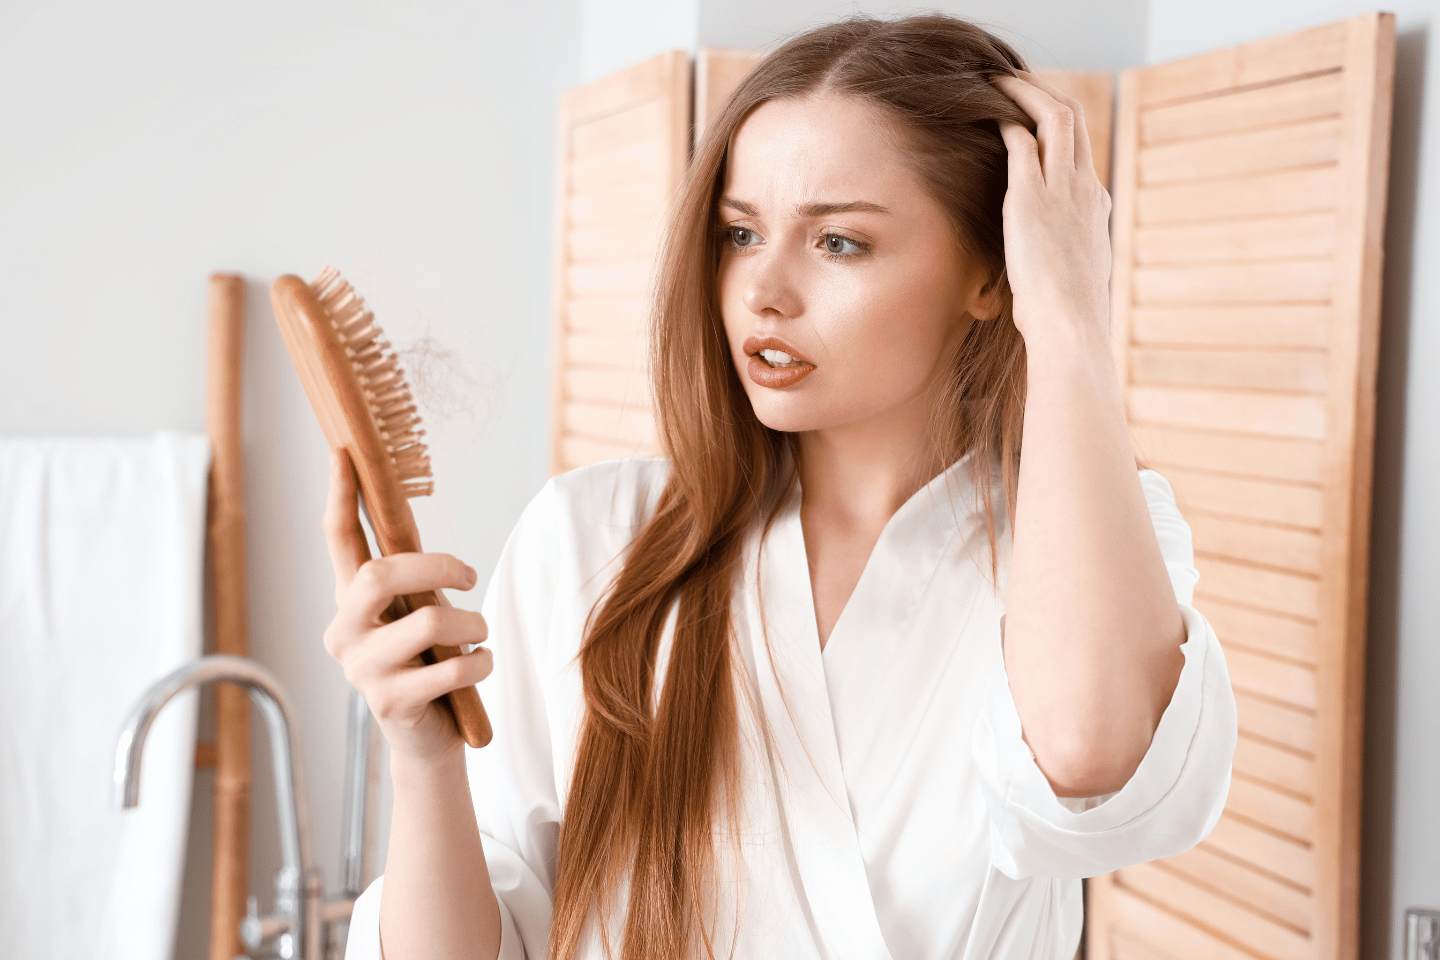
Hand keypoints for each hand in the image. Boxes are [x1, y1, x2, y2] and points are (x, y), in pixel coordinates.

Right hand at [321, 449, 493, 766]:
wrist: (428, 739)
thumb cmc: (426, 665)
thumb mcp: (417, 612)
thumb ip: (411, 574)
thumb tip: (403, 509)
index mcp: (349, 602)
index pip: (338, 540)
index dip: (341, 497)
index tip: (344, 452)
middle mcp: (344, 632)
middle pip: (381, 574)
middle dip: (437, 566)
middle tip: (470, 576)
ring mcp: (362, 670)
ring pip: (428, 623)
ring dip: (472, 626)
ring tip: (479, 637)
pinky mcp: (389, 703)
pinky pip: (451, 669)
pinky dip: (480, 663)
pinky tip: (479, 668)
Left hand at [994, 71, 1112, 349]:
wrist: (1070, 325)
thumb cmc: (1065, 317)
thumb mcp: (1070, 281)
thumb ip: (1058, 263)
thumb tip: (1036, 276)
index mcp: (1095, 207)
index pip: (1080, 153)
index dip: (1057, 131)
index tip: (1034, 121)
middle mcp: (1085, 189)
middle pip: (1075, 120)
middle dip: (1047, 95)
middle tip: (1018, 84)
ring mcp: (1062, 190)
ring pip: (1056, 116)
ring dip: (1028, 93)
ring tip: (1001, 81)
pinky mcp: (1032, 197)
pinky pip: (1022, 141)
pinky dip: (1007, 120)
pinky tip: (988, 112)